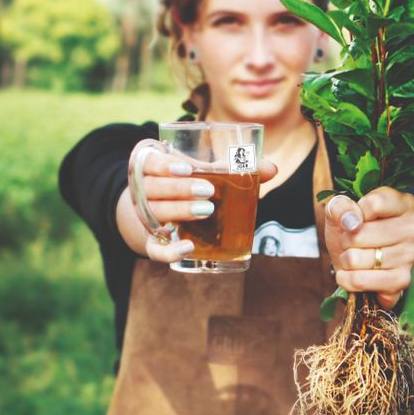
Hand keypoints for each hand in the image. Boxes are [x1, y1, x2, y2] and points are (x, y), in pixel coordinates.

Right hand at [126, 139, 276, 262]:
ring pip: (156, 214)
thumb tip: (271, 168)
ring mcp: (144, 218)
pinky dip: (169, 251)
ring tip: (206, 211)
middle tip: (208, 191)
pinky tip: (188, 249)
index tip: (187, 169)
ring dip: (179, 212)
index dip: (165, 165)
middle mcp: (141, 191)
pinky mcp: (151, 242)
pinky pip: (155, 249)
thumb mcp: (199, 171)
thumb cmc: (182, 183)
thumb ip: (230, 168)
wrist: (154, 209)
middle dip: (180, 190)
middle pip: (153, 189)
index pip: (150, 163)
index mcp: (149, 166)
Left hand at [323, 187, 413, 308]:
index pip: (374, 205)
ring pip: (358, 259)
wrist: (358, 258)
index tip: (353, 220)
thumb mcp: (342, 210)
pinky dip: (347, 279)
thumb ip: (341, 207)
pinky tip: (349, 274)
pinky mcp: (401, 280)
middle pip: (361, 234)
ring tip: (352, 257)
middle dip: (345, 240)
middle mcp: (413, 229)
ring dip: (345, 260)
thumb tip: (351, 221)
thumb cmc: (352, 228)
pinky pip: (361, 280)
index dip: (353, 214)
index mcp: (404, 204)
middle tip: (350, 242)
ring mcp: (410, 256)